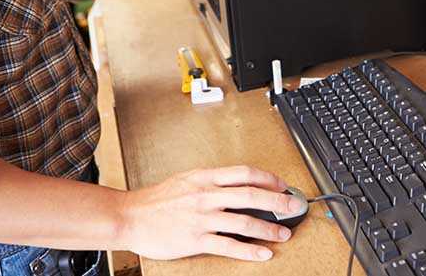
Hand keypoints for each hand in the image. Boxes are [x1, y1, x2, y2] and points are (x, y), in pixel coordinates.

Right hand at [119, 165, 303, 261]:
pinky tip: (262, 253)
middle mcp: (207, 194)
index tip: (282, 185)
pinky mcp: (196, 239)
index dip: (268, 178)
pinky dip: (249, 250)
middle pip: (252, 194)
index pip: (245, 173)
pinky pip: (229, 245)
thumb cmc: (156, 200)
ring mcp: (202, 217)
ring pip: (244, 220)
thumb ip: (211, 181)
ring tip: (283, 233)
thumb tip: (236, 184)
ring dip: (268, 228)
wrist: (130, 216)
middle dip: (278, 201)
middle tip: (295, 206)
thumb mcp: (186, 180)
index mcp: (205, 177)